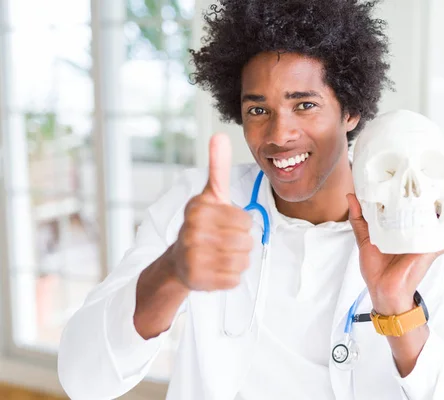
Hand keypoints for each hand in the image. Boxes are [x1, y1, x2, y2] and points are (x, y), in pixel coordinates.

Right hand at [168, 133, 253, 290]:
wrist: (178, 260)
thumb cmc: (202, 224)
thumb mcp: (210, 195)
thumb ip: (218, 167)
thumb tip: (219, 135)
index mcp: (197, 209)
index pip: (245, 220)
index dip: (241, 223)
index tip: (225, 223)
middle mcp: (191, 231)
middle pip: (246, 242)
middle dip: (241, 243)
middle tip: (224, 241)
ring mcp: (192, 257)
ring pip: (242, 261)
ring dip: (237, 260)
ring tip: (220, 254)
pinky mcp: (196, 280)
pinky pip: (234, 280)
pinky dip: (230, 277)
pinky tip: (216, 269)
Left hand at [346, 176, 443, 314]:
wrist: (380, 289)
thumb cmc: (376, 267)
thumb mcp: (366, 236)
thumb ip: (359, 216)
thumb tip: (351, 195)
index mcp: (413, 225)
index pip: (430, 203)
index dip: (436, 187)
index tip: (433, 170)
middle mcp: (426, 231)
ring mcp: (432, 240)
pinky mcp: (434, 250)